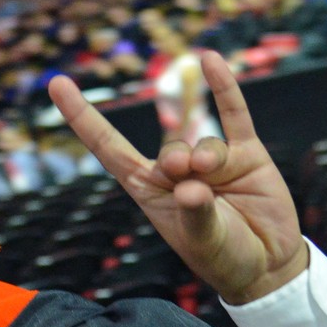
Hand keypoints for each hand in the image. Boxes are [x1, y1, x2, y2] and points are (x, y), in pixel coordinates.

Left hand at [47, 51, 308, 305]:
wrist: (269, 265)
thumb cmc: (226, 258)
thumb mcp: (205, 242)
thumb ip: (196, 214)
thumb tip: (191, 184)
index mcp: (150, 192)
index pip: (109, 148)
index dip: (83, 118)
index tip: (57, 84)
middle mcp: (177, 172)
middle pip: (168, 149)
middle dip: (176, 161)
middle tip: (185, 174)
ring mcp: (213, 161)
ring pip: (204, 142)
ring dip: (208, 157)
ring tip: (216, 175)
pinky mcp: (247, 154)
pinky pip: (233, 114)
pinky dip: (223, 88)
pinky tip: (209, 60)